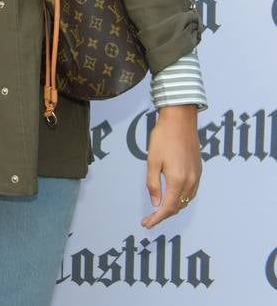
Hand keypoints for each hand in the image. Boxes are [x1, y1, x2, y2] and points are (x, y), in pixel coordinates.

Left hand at [141, 105, 202, 227]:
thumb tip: (155, 203)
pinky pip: (191, 192)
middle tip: (149, 219)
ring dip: (173, 208)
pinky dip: (181, 199)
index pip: (167, 207)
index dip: (157, 218)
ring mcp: (197, 176)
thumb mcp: (152, 161)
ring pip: (186, 200)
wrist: (180, 121)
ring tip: (159, 211)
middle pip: (178, 206)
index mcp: (177, 180)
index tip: (146, 224)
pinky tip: (173, 197)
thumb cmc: (163, 138)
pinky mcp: (199, 170)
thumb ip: (153, 183)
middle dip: (164, 215)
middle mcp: (190, 181)